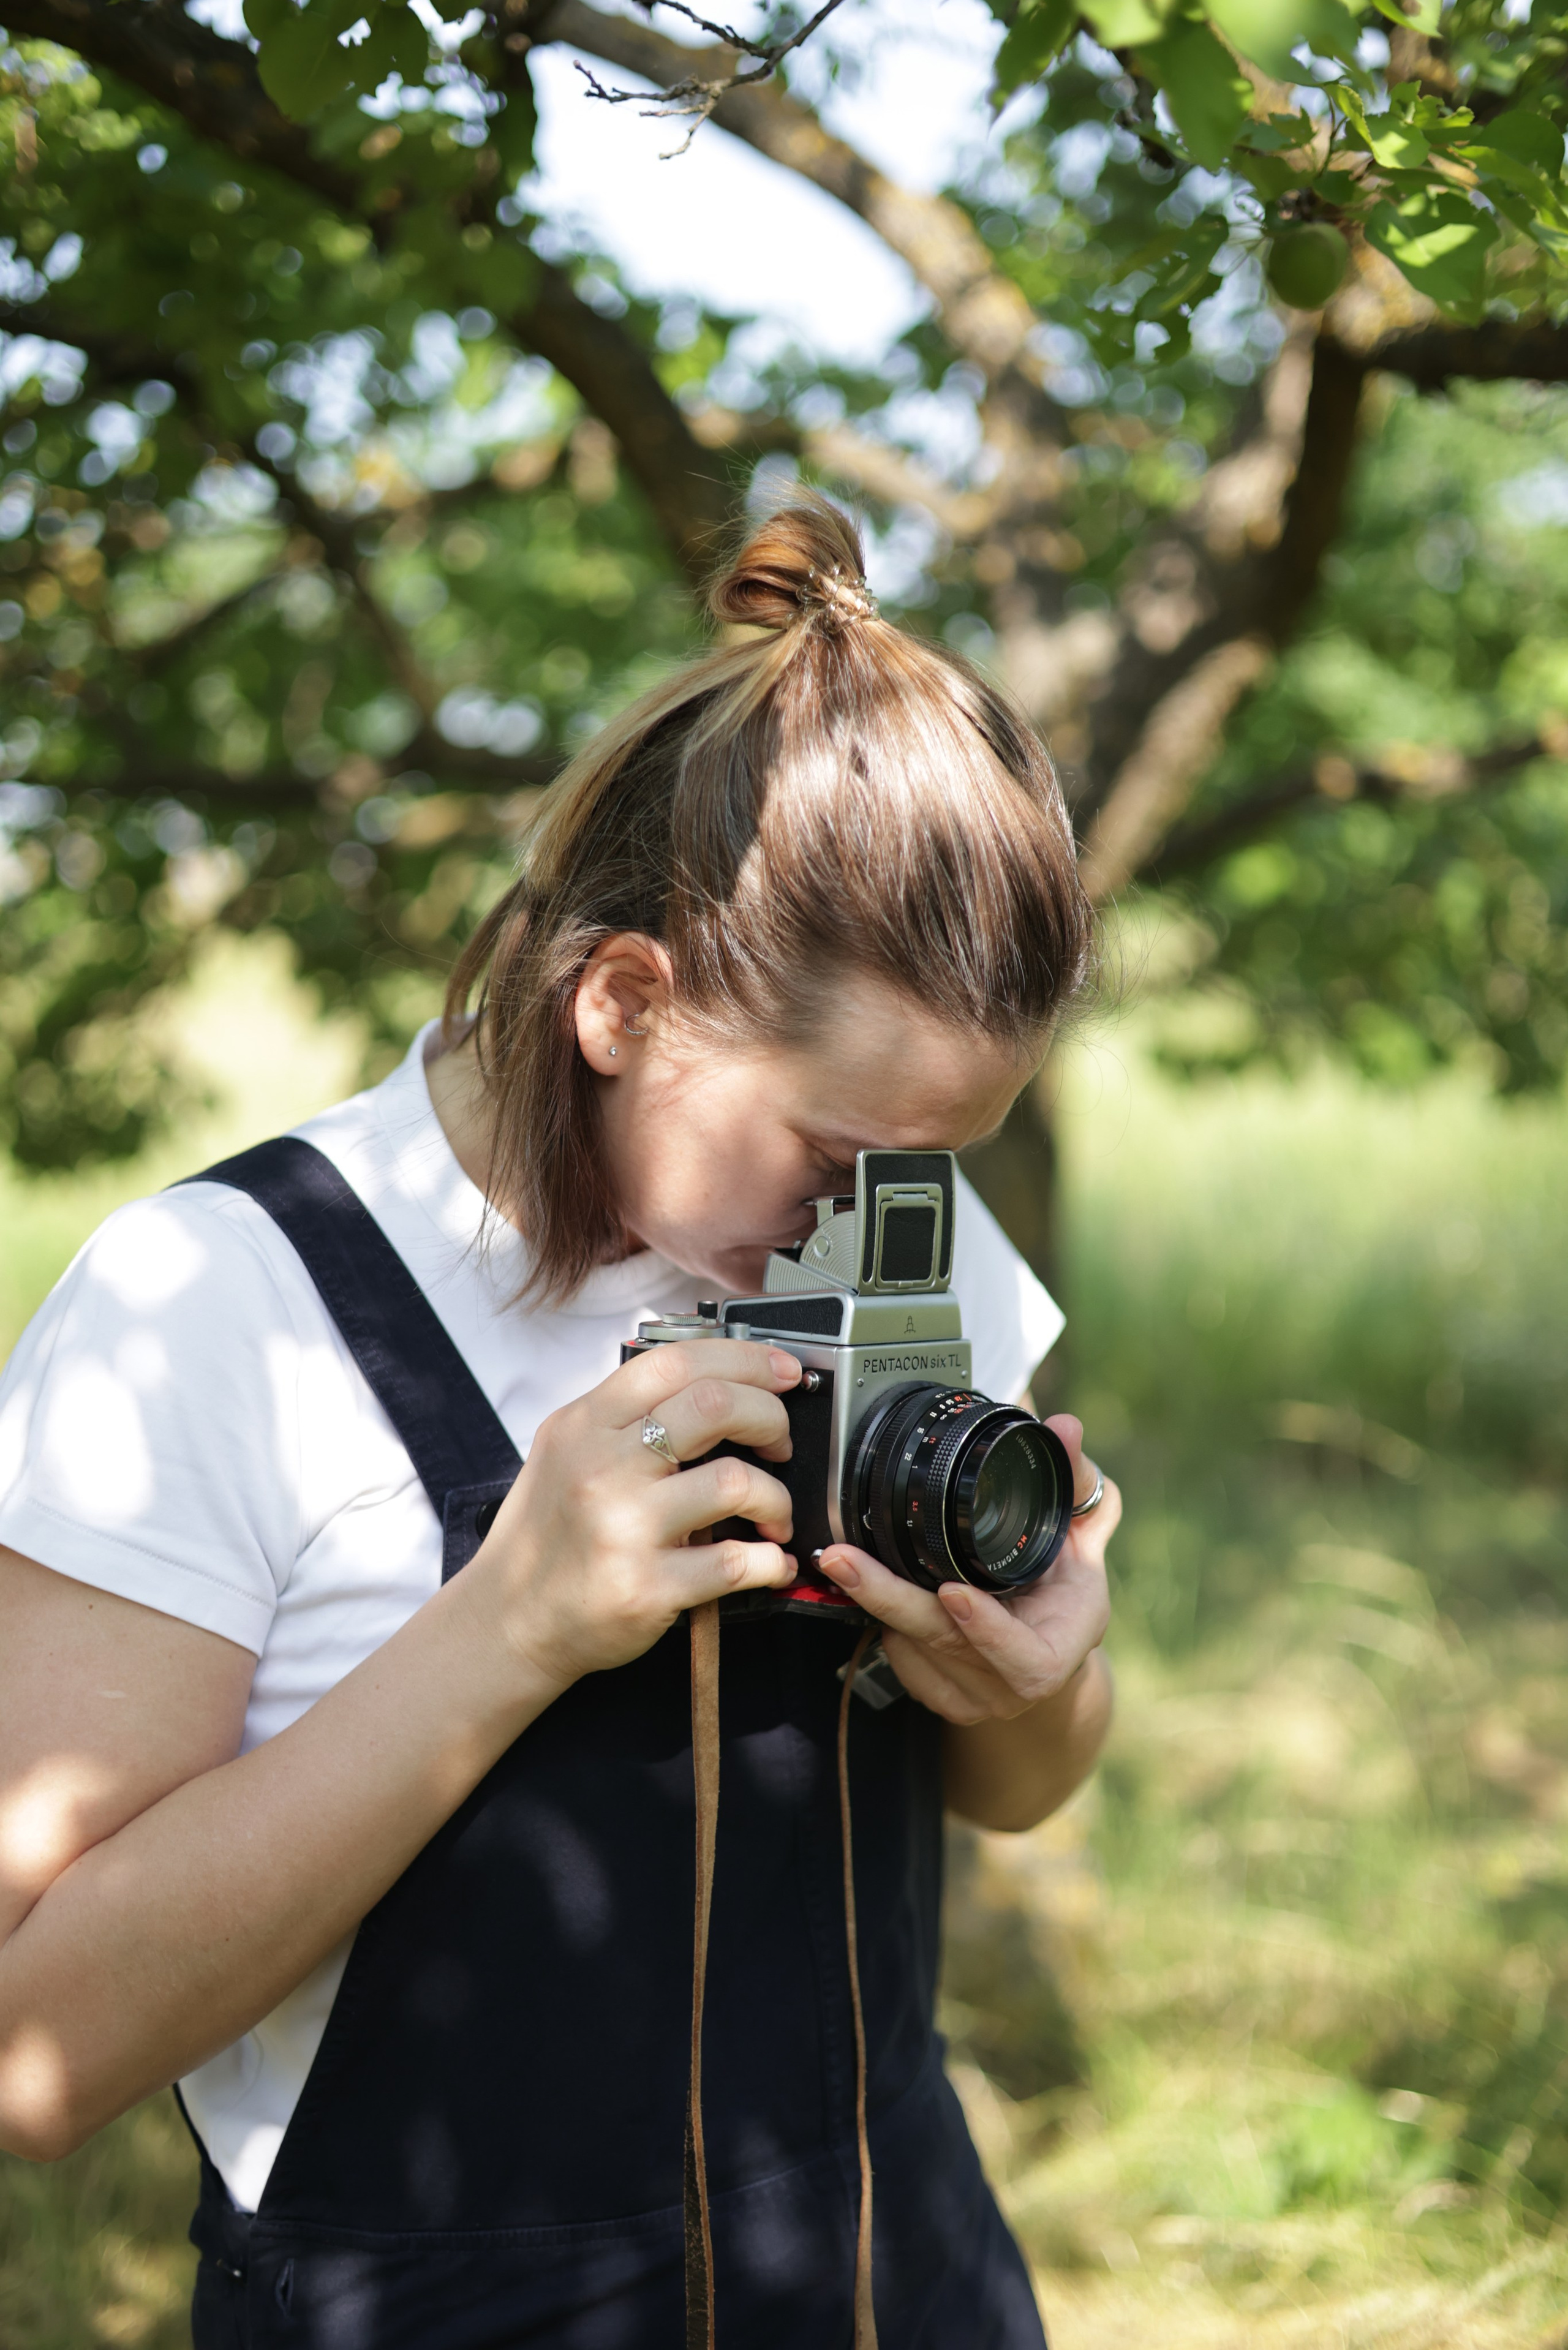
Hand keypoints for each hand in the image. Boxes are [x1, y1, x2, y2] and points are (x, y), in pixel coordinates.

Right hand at [472, 1339, 802, 1689]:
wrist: (510, 1621)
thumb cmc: (547, 1535)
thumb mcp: (565, 1451)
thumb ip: (624, 1415)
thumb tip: (712, 1382)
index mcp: (584, 1425)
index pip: (675, 1363)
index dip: (745, 1358)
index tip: (782, 1372)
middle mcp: (601, 1468)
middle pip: (714, 1406)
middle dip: (771, 1417)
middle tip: (780, 1442)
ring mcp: (623, 1528)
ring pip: (736, 1482)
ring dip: (777, 1498)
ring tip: (773, 1515)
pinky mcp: (647, 1588)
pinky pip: (736, 1562)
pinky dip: (770, 1560)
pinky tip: (770, 1561)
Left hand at [817, 1414, 1116, 1725]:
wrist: (1051, 1650)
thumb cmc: (1068, 1588)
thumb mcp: (1084, 1534)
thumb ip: (1076, 1481)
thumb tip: (1063, 1426)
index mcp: (1058, 1648)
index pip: (1025, 1657)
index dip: (988, 1629)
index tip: (953, 1592)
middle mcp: (1013, 1684)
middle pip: (944, 1644)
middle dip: (890, 1598)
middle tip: (843, 1558)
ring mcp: (975, 1699)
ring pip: (912, 1651)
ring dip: (876, 1604)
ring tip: (844, 1561)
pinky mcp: (941, 1700)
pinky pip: (900, 1662)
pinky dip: (883, 1625)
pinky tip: (876, 1591)